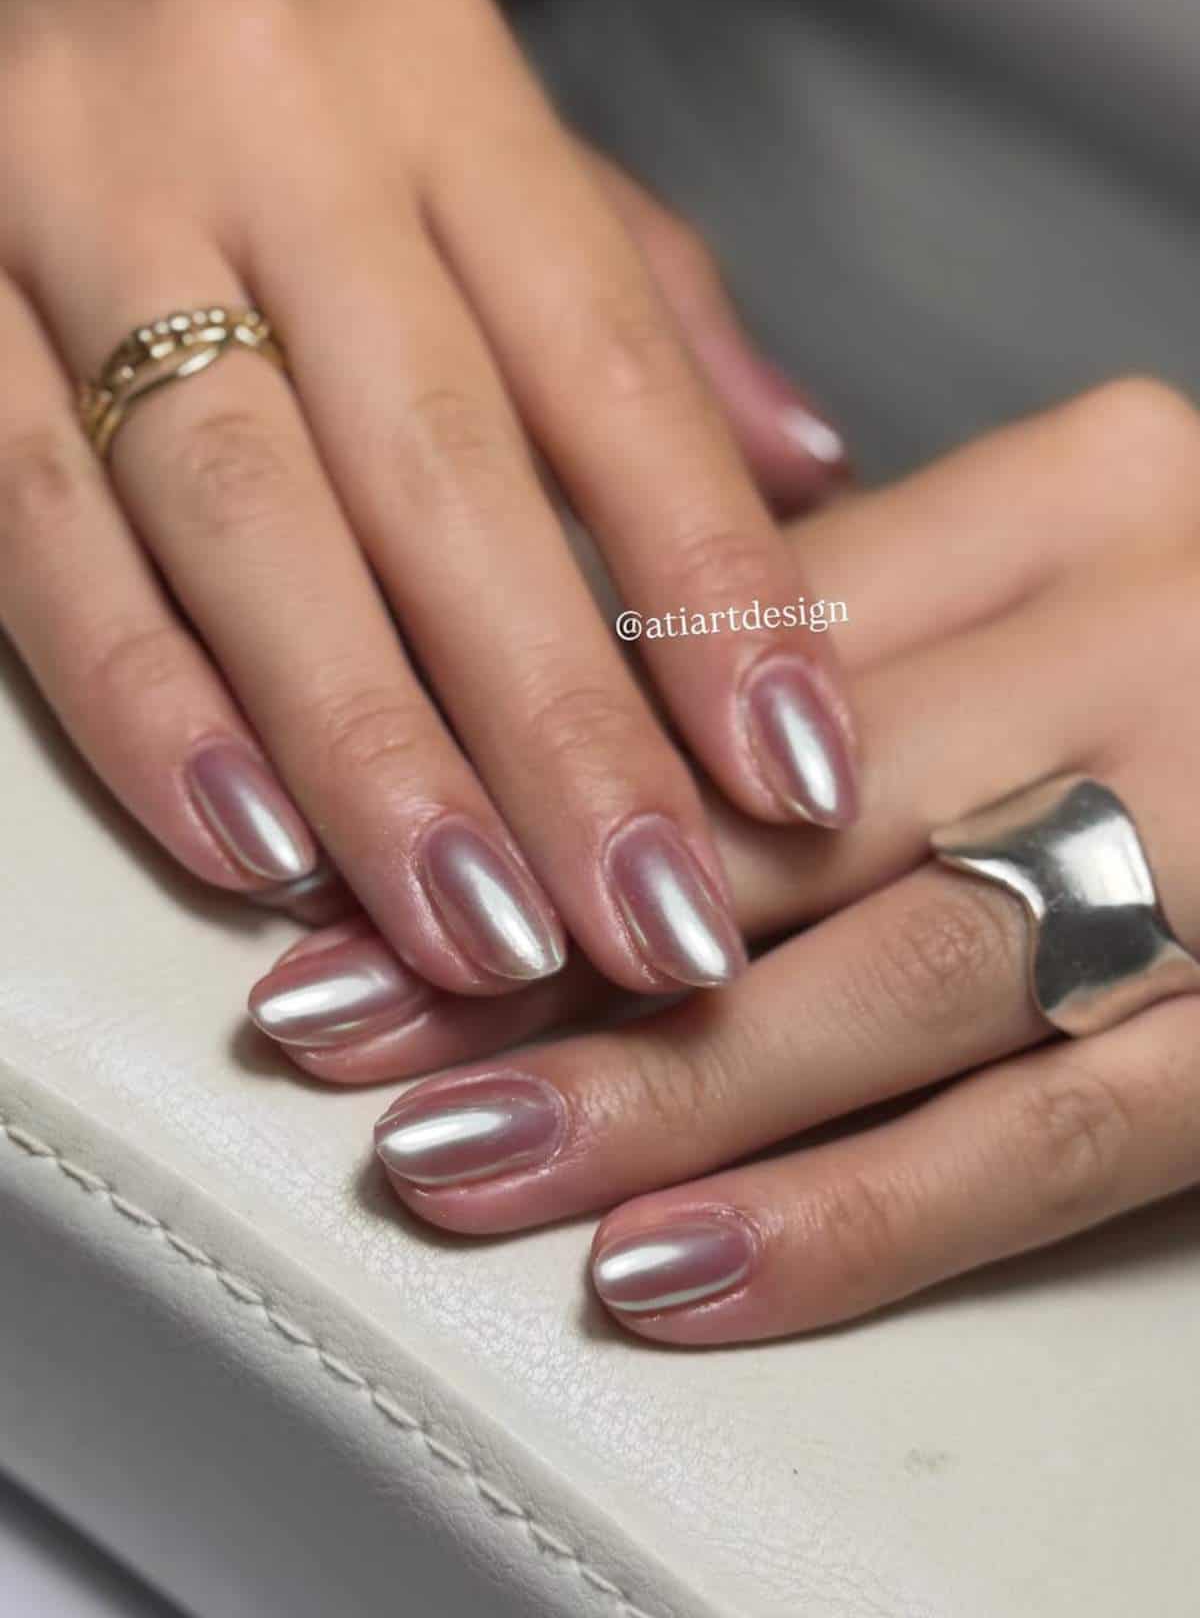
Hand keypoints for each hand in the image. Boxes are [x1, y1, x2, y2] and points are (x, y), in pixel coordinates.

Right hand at [0, 0, 855, 997]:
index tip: (797, 774)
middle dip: (557, 724)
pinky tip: (249, 844)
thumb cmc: (274, 67)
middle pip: (442, 471)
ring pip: (245, 521)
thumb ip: (634, 296)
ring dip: (370, 751)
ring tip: (480, 933)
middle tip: (657, 919)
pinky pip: (42, 524)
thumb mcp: (471, 125)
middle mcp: (271, 127)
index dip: (713, 590)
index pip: (612, 367)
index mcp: (440, 83)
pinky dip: (148, 700)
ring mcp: (79, 201)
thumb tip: (809, 472)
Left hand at [254, 378, 1199, 1339]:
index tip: (357, 855)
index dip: (529, 759)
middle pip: (781, 811)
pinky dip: (854, 1217)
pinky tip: (680, 1272)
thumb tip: (621, 694)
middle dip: (537, 939)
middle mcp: (1152, 631)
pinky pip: (1048, 1137)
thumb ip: (899, 599)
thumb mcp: (1101, 539)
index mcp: (1084, 483)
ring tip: (447, 1163)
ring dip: (647, 1093)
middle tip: (329, 1031)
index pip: (735, 635)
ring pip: (883, 981)